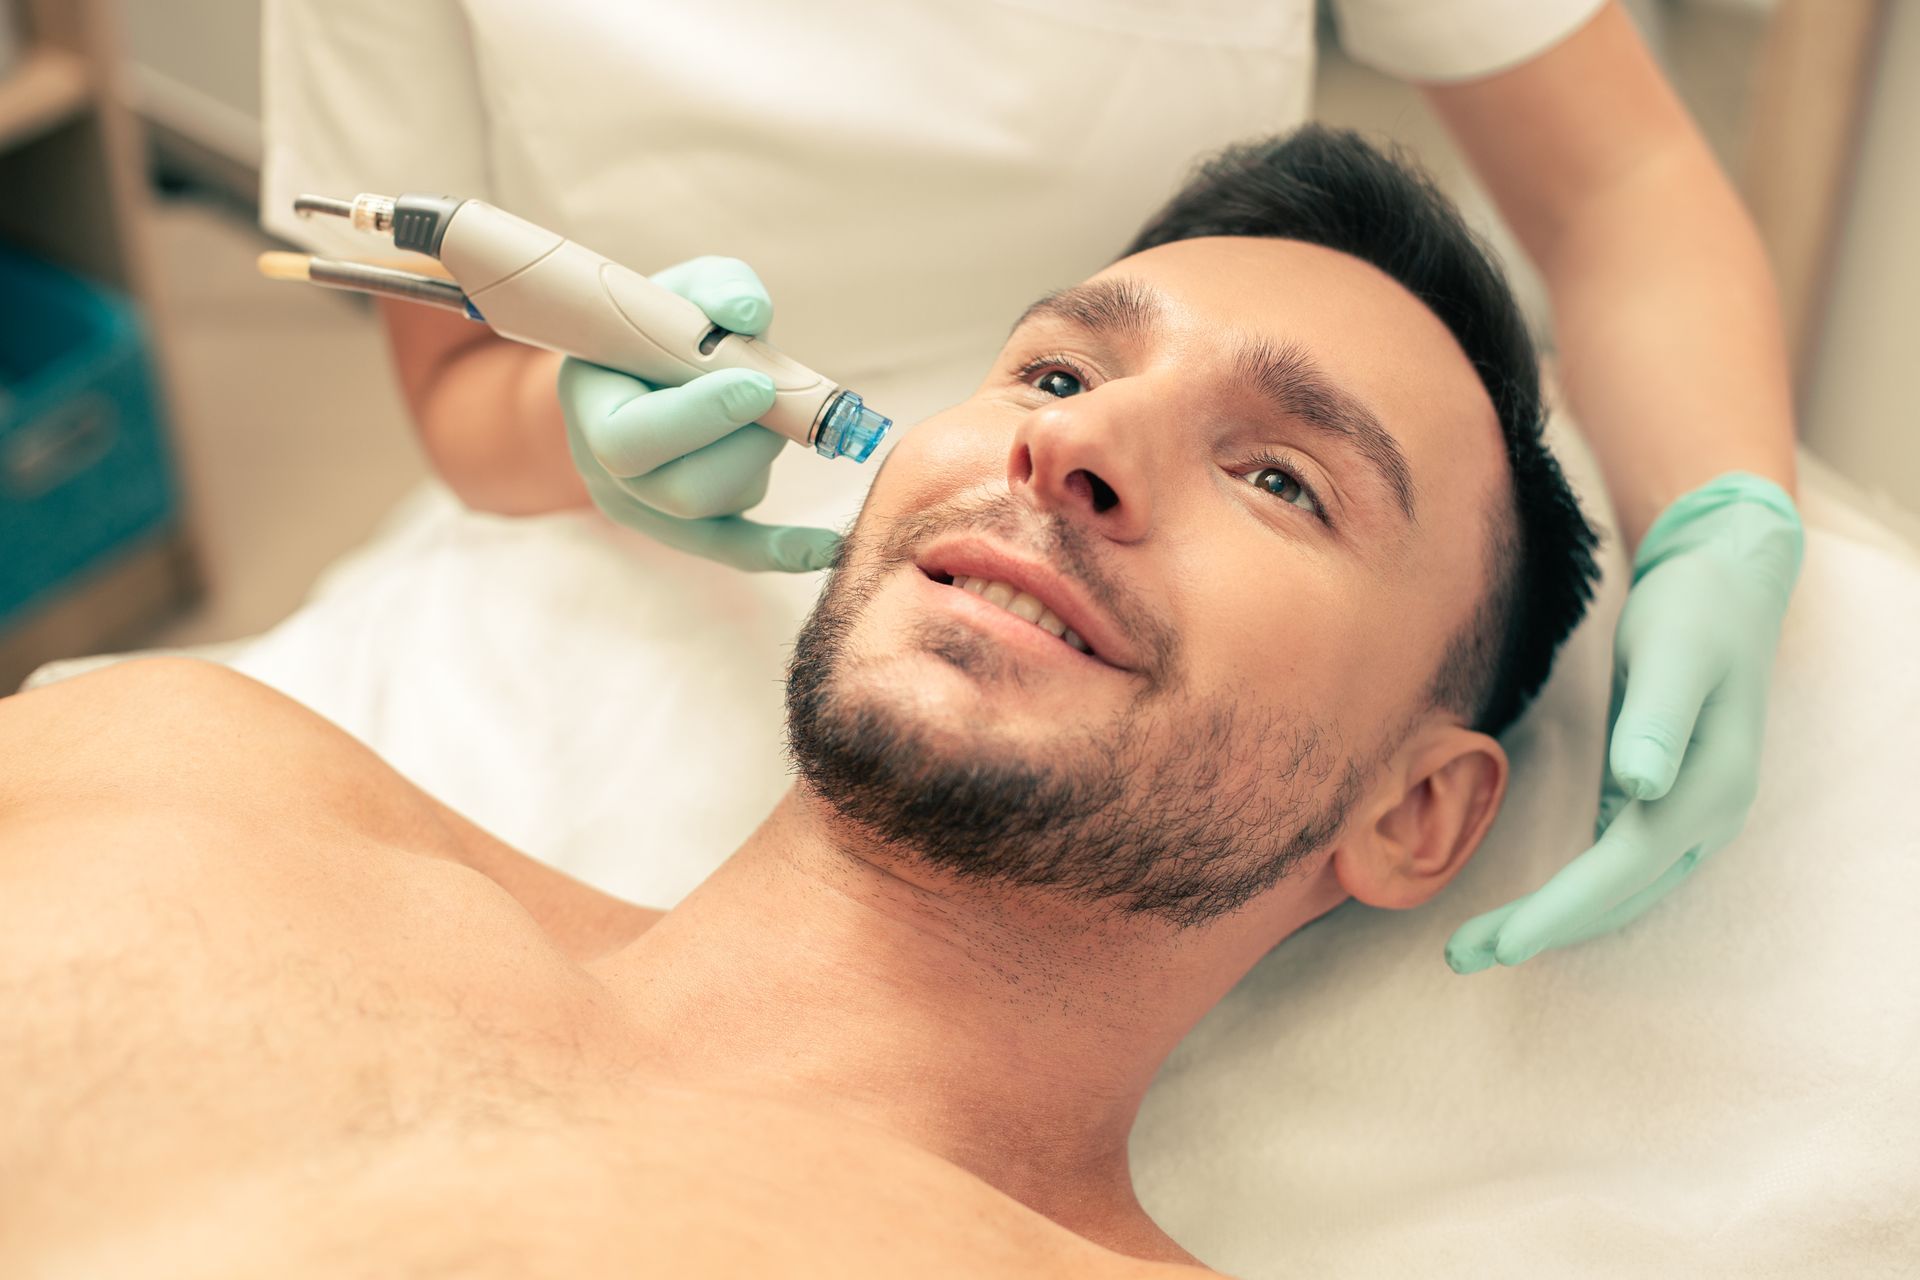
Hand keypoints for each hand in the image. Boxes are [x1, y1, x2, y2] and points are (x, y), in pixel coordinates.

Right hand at [558, 256, 841, 572]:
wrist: (650, 367)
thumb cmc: (665, 320)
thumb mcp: (683, 287)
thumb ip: (717, 286)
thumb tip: (748, 313)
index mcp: (590, 410)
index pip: (629, 441)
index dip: (698, 418)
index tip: (759, 382)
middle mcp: (608, 475)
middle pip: (681, 490)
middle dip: (746, 442)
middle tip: (773, 389)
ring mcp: (648, 511)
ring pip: (721, 507)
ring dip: (762, 454)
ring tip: (760, 403)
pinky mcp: (693, 530)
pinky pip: (737, 549)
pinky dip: (783, 548)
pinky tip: (827, 547)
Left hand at [1446, 473, 1804, 972]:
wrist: (1730, 584)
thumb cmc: (1695, 611)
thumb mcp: (1672, 653)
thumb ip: (1657, 718)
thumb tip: (1642, 786)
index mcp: (1709, 788)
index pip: (1623, 869)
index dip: (1562, 911)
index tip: (1503, 944)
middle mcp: (1707, 814)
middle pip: (1617, 896)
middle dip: (1543, 932)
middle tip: (1460, 959)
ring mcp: (1691, 812)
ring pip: (1620, 890)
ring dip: (1555, 922)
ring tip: (1479, 945)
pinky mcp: (1667, 799)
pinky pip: (1619, 865)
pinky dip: (1576, 893)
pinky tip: (1532, 908)